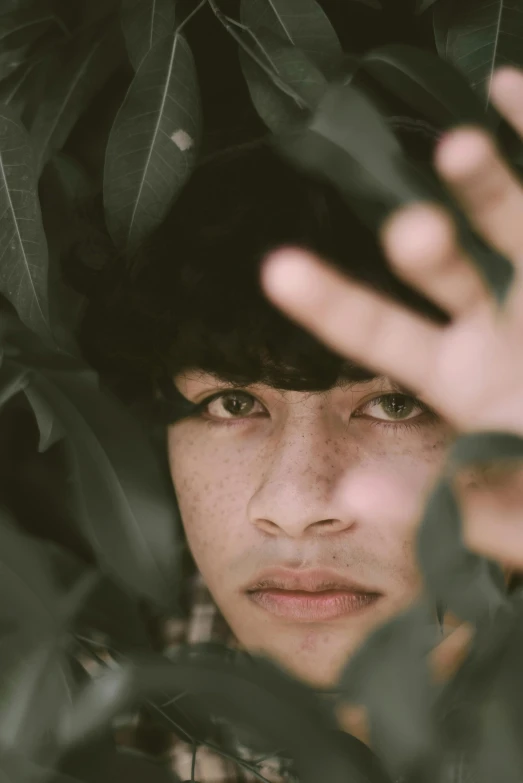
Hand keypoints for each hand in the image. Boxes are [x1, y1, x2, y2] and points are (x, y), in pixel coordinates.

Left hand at [260, 65, 522, 571]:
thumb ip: (442, 512)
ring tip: (460, 147)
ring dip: (485, 186)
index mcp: (455, 378)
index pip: (380, 336)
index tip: (276, 268)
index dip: (333, 303)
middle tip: (407, 233)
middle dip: (428, 250)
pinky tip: (516, 89)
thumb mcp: (513, 516)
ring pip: (510, 223)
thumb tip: (353, 494)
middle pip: (446, 272)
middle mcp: (489, 323)